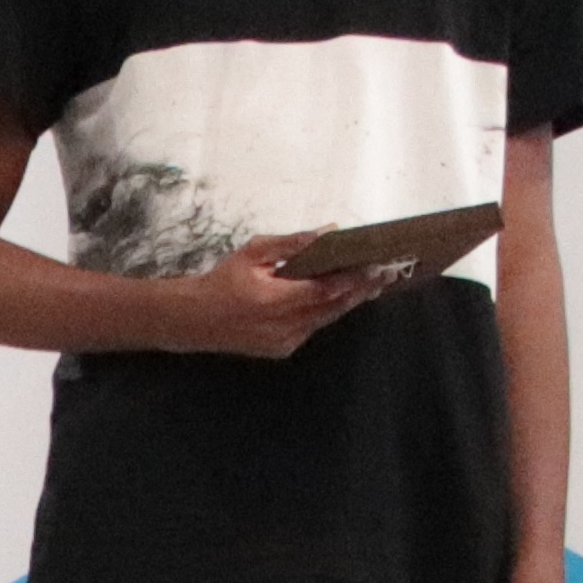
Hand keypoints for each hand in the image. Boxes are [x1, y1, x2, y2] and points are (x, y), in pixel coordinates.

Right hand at [164, 238, 388, 360]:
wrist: (196, 320)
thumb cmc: (223, 281)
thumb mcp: (253, 253)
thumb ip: (292, 244)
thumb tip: (328, 232)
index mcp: (274, 300)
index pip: (325, 289)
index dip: (354, 278)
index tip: (376, 265)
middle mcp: (284, 326)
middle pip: (334, 307)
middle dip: (361, 289)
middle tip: (386, 273)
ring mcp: (285, 341)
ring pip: (327, 319)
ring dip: (349, 301)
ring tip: (371, 284)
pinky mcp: (284, 349)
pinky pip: (313, 327)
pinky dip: (327, 312)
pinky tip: (339, 298)